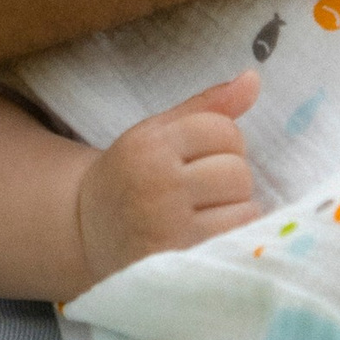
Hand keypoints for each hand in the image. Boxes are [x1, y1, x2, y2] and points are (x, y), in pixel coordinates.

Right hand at [75, 72, 260, 286]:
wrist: (86, 233)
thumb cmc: (131, 176)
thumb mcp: (156, 132)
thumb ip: (207, 105)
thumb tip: (254, 79)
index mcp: (149, 145)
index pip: (223, 129)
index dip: (224, 141)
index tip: (204, 156)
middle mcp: (157, 185)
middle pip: (237, 170)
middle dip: (230, 176)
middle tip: (205, 188)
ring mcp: (168, 227)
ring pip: (244, 206)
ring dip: (235, 208)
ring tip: (207, 212)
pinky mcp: (180, 260)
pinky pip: (237, 239)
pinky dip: (234, 235)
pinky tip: (209, 233)